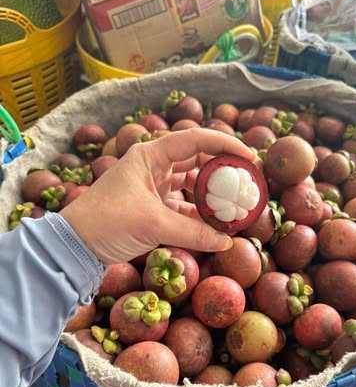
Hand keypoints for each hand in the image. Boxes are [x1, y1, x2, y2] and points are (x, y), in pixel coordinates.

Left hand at [61, 128, 254, 264]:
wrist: (75, 245)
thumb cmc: (107, 222)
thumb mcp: (152, 224)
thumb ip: (192, 232)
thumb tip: (226, 242)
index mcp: (150, 155)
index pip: (195, 140)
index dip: (224, 145)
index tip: (249, 157)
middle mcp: (154, 167)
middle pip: (197, 161)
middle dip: (222, 172)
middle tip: (247, 183)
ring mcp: (154, 188)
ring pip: (191, 186)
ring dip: (211, 196)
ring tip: (235, 207)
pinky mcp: (152, 208)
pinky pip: (183, 208)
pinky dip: (198, 217)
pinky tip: (215, 227)